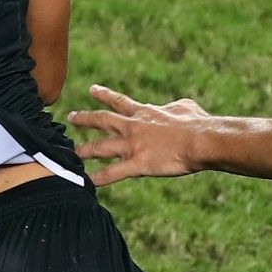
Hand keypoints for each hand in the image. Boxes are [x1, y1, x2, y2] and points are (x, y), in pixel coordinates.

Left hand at [67, 84, 209, 185]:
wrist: (200, 140)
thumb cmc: (197, 123)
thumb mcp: (184, 107)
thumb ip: (174, 107)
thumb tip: (175, 107)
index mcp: (144, 112)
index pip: (119, 101)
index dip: (104, 95)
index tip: (92, 90)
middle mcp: (132, 127)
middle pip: (102, 121)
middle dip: (84, 119)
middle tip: (70, 117)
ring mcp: (132, 146)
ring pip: (100, 147)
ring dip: (84, 150)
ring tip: (71, 153)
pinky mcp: (137, 164)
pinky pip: (113, 173)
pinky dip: (99, 178)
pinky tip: (87, 182)